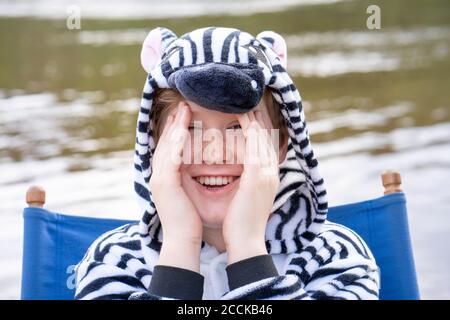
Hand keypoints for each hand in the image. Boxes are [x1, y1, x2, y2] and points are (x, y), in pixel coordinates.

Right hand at [149, 102, 202, 270]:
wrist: (183, 240)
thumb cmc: (190, 220)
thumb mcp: (188, 194)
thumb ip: (188, 178)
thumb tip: (196, 167)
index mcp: (165, 178)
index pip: (169, 148)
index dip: (175, 130)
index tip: (184, 115)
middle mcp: (158, 176)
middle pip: (165, 143)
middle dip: (173, 123)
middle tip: (182, 105)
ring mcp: (159, 179)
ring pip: (166, 146)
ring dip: (175, 127)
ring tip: (184, 109)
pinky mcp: (165, 184)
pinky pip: (170, 158)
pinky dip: (176, 143)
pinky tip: (184, 130)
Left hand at [223, 110, 279, 263]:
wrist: (245, 242)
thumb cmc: (241, 222)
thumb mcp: (247, 197)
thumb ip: (248, 182)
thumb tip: (242, 173)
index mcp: (268, 177)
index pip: (266, 146)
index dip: (261, 128)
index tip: (252, 113)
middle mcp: (271, 172)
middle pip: (268, 138)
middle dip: (260, 118)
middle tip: (251, 100)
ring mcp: (267, 174)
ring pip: (263, 138)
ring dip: (255, 118)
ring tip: (246, 102)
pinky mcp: (258, 176)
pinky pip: (255, 146)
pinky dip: (250, 129)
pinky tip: (243, 116)